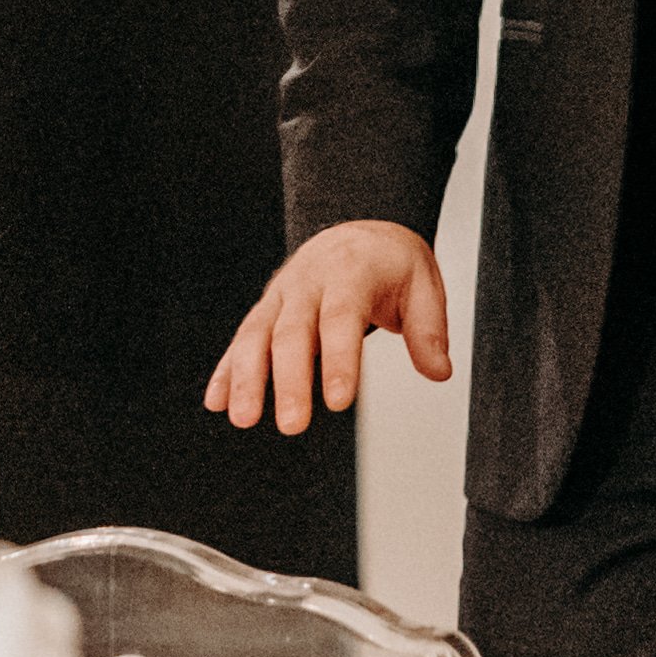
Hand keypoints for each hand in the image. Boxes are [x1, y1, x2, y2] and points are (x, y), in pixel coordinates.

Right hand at [205, 220, 450, 433]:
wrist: (357, 231)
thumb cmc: (390, 263)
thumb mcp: (423, 284)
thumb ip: (429, 330)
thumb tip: (439, 373)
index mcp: (349, 272)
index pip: (341, 318)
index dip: (339, 359)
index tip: (340, 402)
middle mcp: (308, 282)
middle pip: (292, 333)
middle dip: (289, 381)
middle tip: (292, 425)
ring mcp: (281, 296)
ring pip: (257, 335)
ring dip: (246, 378)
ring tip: (242, 419)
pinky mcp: (266, 311)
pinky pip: (242, 340)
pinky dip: (227, 370)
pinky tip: (216, 401)